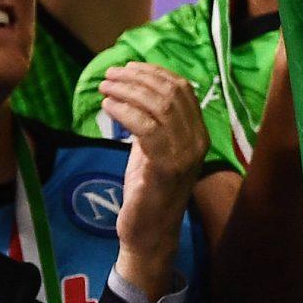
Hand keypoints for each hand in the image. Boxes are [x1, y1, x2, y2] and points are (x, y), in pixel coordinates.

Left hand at [102, 61, 206, 296]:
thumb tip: (134, 92)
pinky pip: (147, 129)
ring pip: (159, 107)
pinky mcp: (167, 168)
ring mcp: (185, 154)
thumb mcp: (152, 151)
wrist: (150, 234)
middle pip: (171, 93)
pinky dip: (125, 112)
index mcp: (198, 133)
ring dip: (128, 91)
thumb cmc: (149, 192)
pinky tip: (108, 107)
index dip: (155, 72)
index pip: (183, 89)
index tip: (129, 67)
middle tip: (110, 74)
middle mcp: (197, 140)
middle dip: (138, 78)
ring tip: (105, 87)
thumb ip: (151, 124)